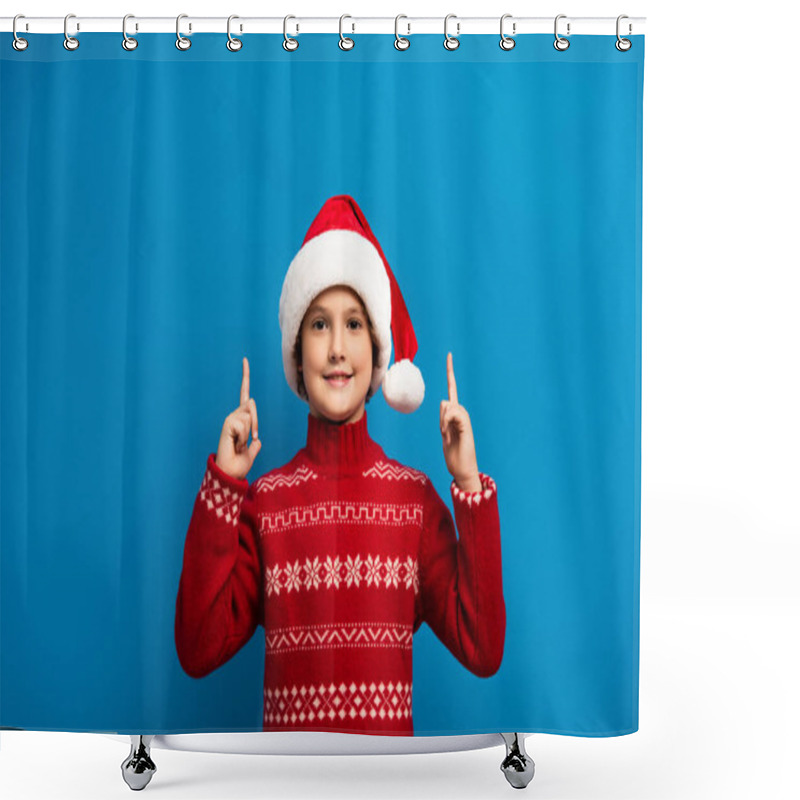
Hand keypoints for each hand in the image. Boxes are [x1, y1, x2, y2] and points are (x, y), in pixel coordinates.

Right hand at [216, 357, 261, 479]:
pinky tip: (235, 443)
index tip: (245, 360)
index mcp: (241, 419)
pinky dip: (244, 436)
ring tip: (239, 443)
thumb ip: (255, 443)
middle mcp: (234, 415)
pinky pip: (244, 424)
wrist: (231, 473)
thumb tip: (257, 441)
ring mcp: (229, 419)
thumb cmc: (240, 464)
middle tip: (249, 440)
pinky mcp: (227, 424)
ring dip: (249, 432)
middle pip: (251, 404)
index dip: (245, 377)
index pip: (245, 395)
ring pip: (249, 415)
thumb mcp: (252, 450)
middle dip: (255, 423)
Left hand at [440, 352, 480, 491]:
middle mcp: (462, 414)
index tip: (449, 355)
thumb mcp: (444, 433)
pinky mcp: (467, 426)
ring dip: (443, 423)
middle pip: (445, 403)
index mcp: (456, 415)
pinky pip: (453, 413)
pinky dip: (447, 422)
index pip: (452, 389)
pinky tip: (449, 432)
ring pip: (448, 407)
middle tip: (444, 434)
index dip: (450, 373)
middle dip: (440, 418)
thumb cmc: (453, 455)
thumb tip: (445, 401)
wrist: (463, 471)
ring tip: (448, 436)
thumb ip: (443, 418)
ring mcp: (465, 420)